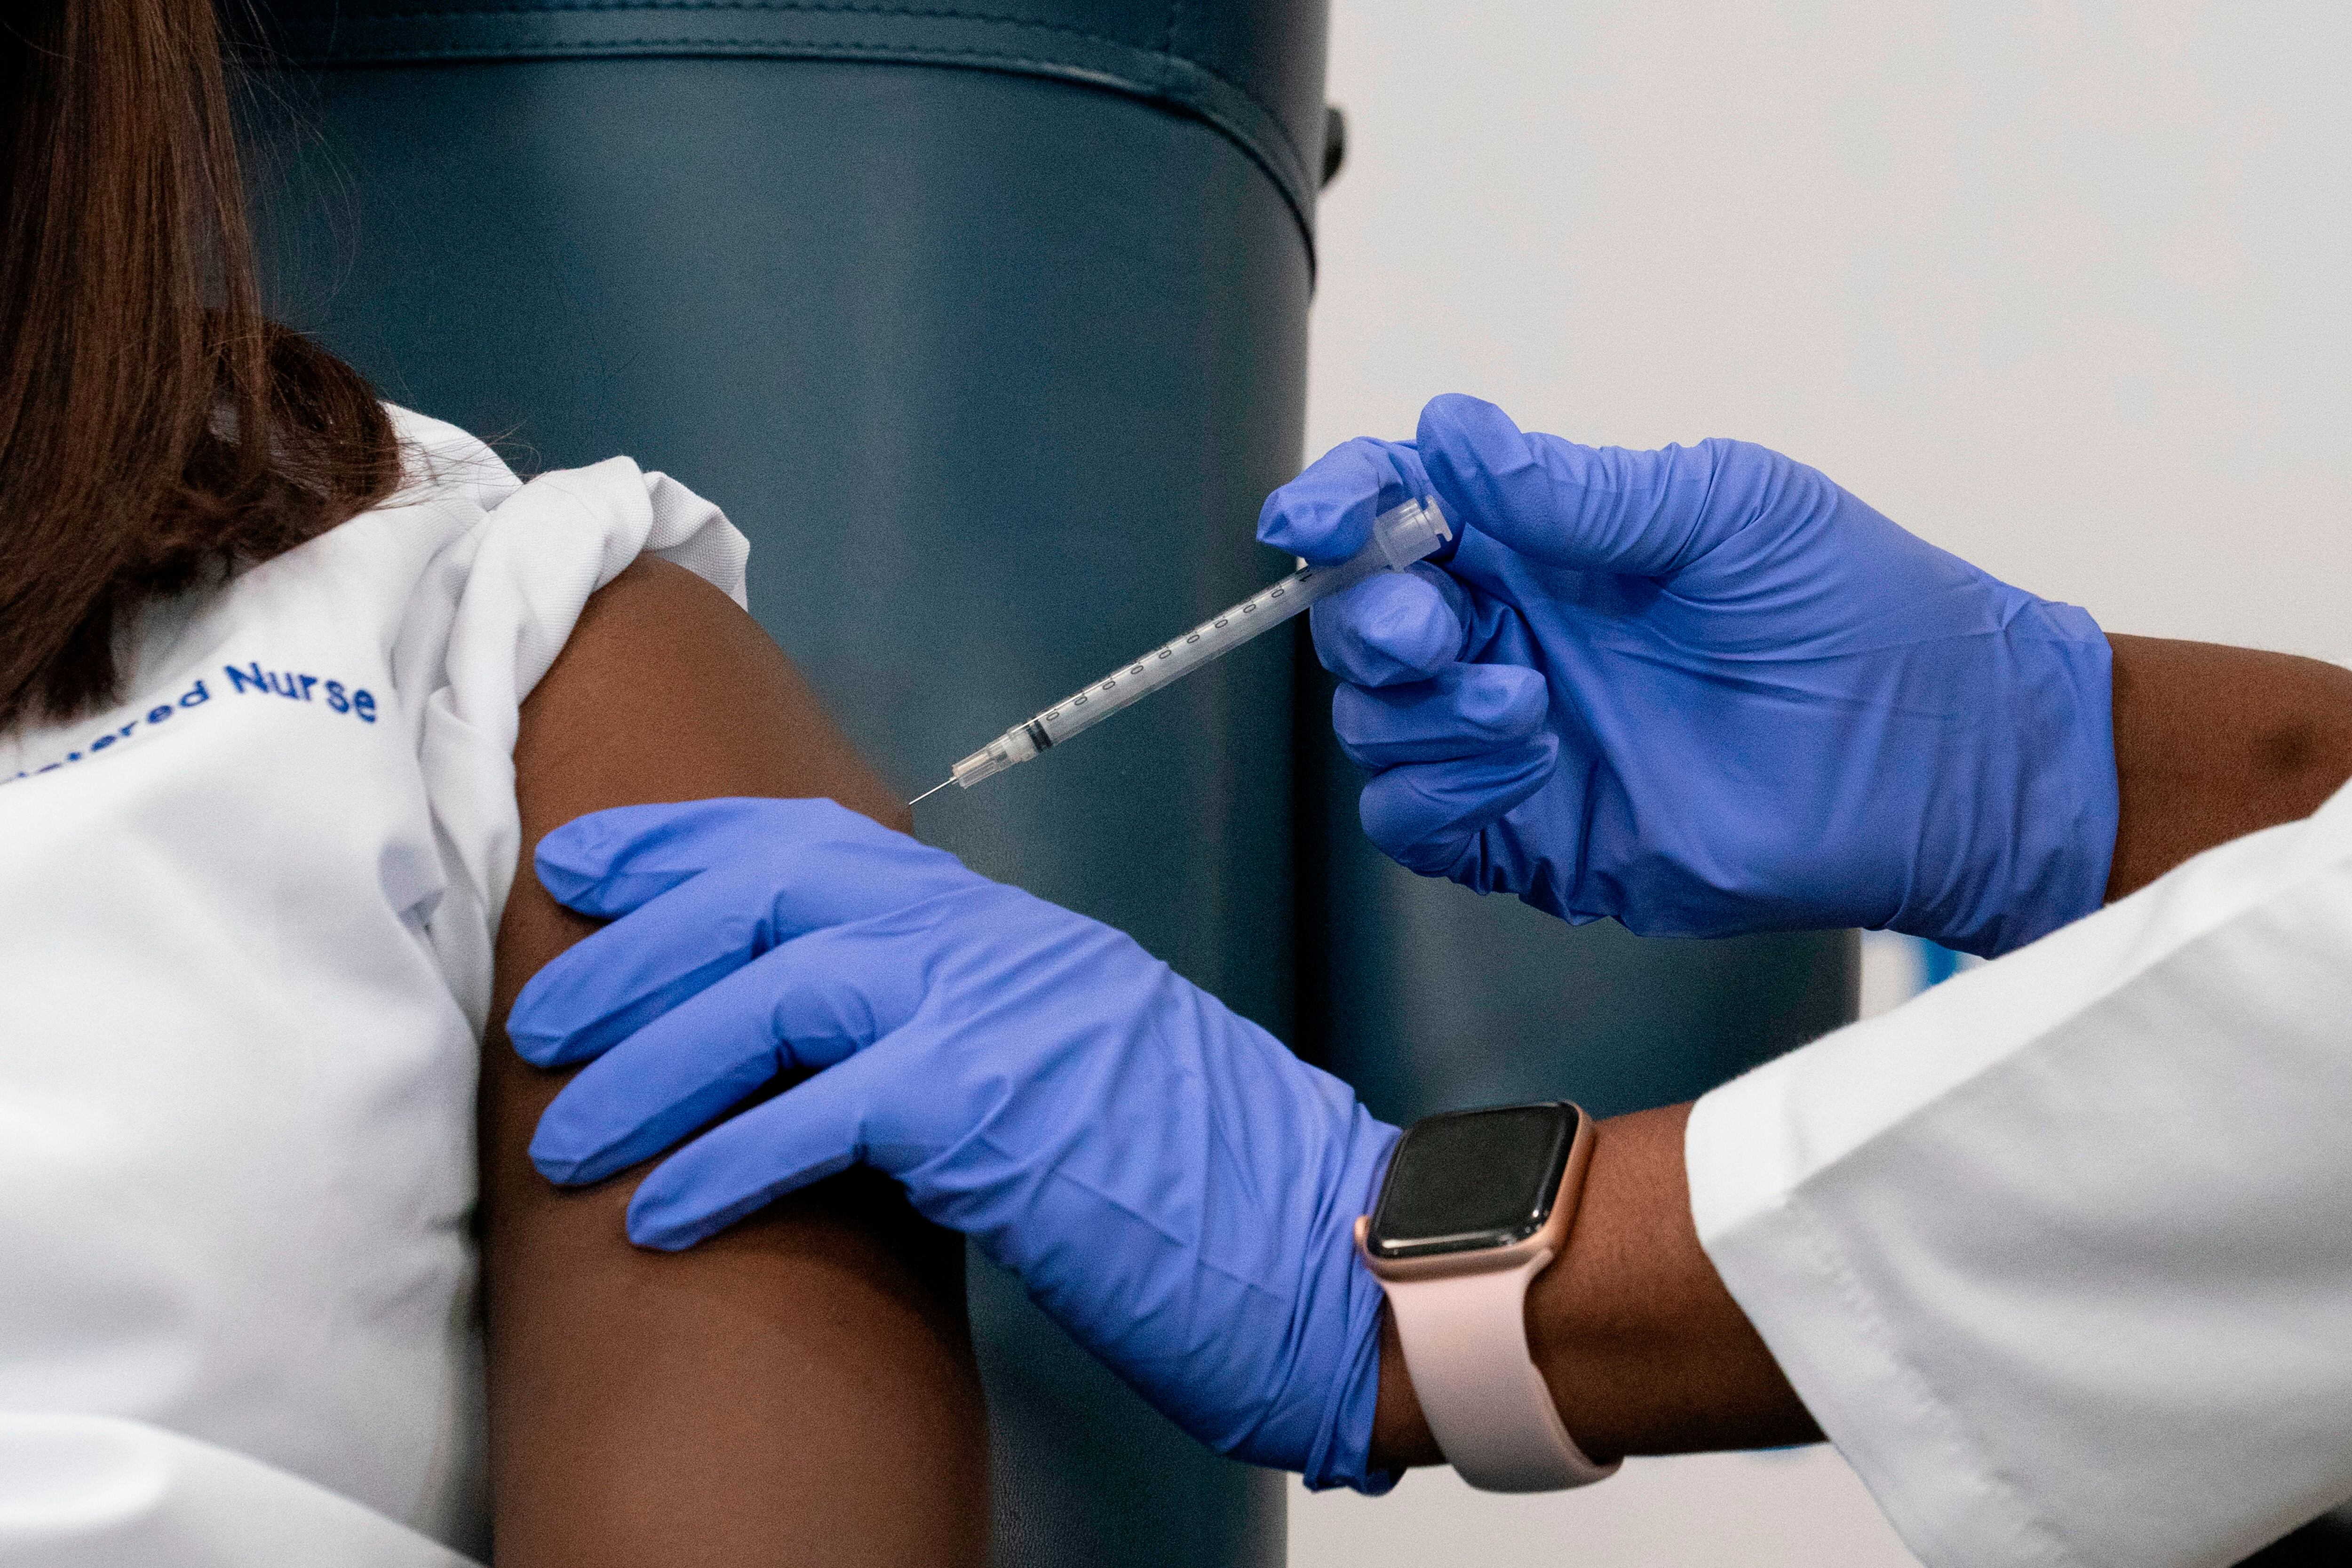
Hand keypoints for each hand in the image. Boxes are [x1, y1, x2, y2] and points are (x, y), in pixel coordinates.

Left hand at [505, 797, 1400, 1490]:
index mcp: (1002, 930)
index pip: (817, 842)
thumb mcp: (1069, 1063)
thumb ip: (960, 1028)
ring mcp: (992, 1014)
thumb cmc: (1203, 1180)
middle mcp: (990, 944)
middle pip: (772, 894)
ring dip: (647, 1064)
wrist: (1329, 1243)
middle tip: (544, 1011)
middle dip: (637, 949)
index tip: (593, 868)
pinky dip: (722, 1160)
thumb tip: (844, 1056)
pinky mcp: (991, 1111)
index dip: (689, 846)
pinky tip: (660, 1210)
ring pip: (770, 991)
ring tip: (565, 1136)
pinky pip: (815, 1115)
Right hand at [1259, 395, 2116, 955]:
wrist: (1937, 758)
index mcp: (1549, 542)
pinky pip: (1411, 816)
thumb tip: (1452, 432)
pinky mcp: (1527, 834)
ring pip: (1373, 720)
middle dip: (1371, 615)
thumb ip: (1577, 491)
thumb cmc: (1857, 610)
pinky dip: (1435, 789)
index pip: (1400, 507)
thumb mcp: (1724, 511)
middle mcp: (1515, 633)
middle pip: (1361, 618)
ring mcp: (1514, 739)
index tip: (1308, 517)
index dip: (1337, 503)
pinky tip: (1526, 762)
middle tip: (1442, 622)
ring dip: (1415, 707)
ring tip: (1522, 703)